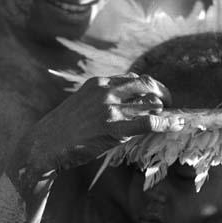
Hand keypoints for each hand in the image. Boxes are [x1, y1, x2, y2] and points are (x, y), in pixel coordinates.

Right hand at [31, 73, 182, 170]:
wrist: (46, 144)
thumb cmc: (63, 129)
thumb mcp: (82, 104)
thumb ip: (102, 100)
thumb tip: (124, 106)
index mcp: (99, 83)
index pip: (133, 78)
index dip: (149, 87)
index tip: (156, 96)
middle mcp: (106, 90)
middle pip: (147, 84)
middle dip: (163, 93)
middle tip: (170, 104)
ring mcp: (111, 108)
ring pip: (150, 104)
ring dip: (164, 112)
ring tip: (172, 119)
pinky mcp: (114, 128)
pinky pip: (149, 122)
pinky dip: (165, 123)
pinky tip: (175, 126)